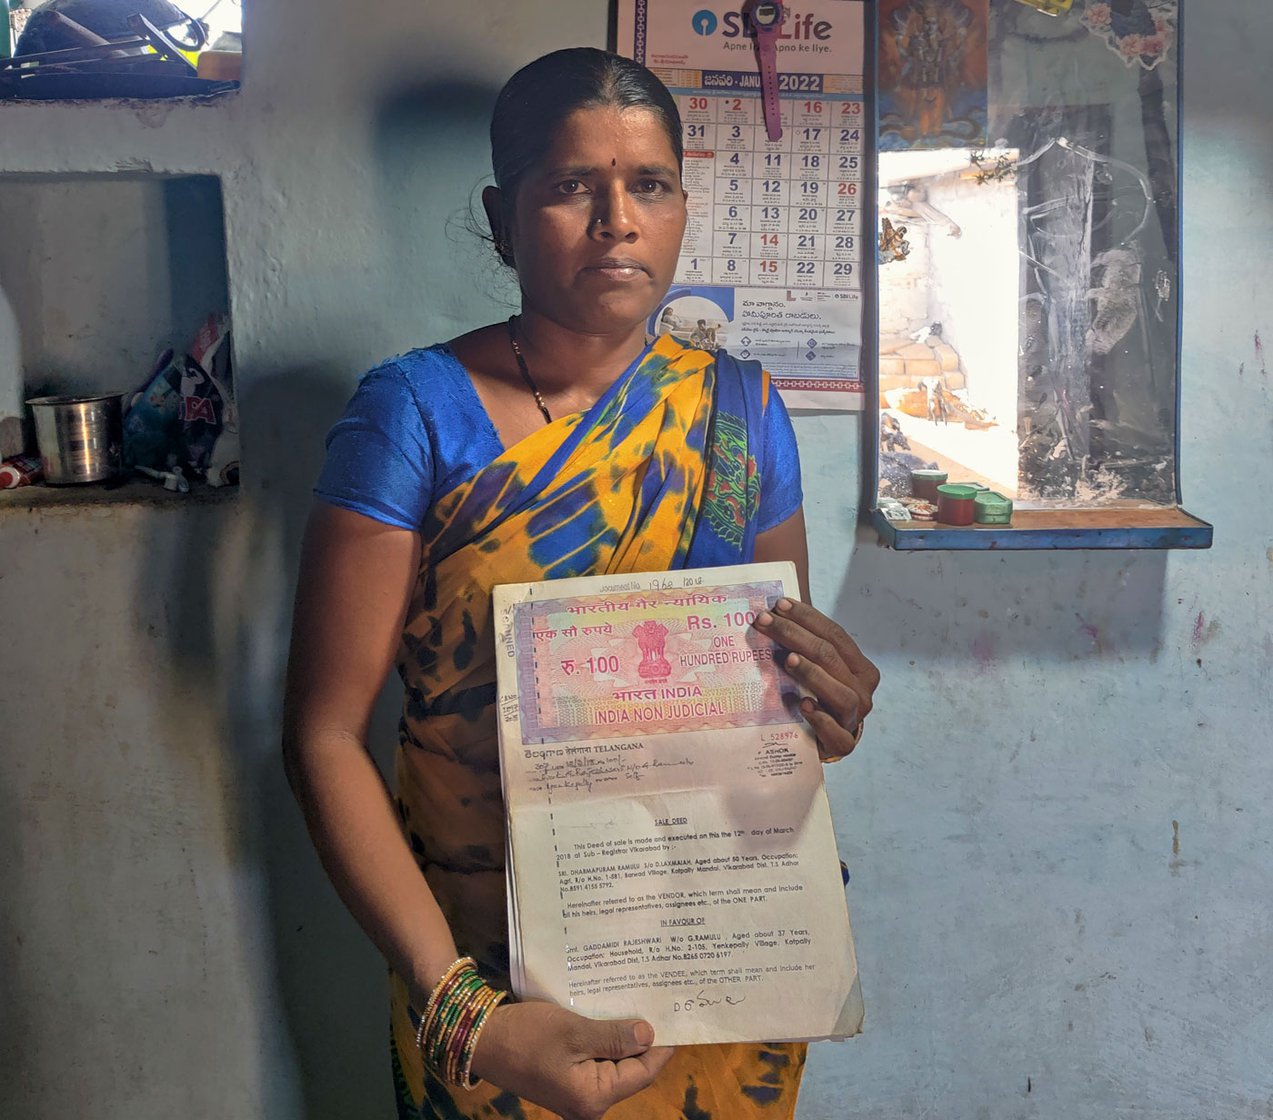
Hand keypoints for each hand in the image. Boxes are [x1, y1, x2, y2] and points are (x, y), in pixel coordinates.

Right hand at [468, 1001, 672, 1119]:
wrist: (480, 1039)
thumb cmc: (526, 1036)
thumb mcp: (574, 1031)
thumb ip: (614, 1036)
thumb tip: (651, 1035)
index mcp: (593, 1097)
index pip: (643, 1071)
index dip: (662, 1043)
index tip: (677, 1015)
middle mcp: (588, 1101)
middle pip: (630, 1068)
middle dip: (643, 1036)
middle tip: (658, 1000)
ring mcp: (576, 1091)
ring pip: (613, 1061)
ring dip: (623, 1034)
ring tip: (638, 1001)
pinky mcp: (566, 1077)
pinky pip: (595, 1057)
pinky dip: (604, 1036)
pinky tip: (611, 1011)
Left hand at [754, 598, 879, 762]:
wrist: (826, 739)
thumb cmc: (820, 698)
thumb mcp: (817, 669)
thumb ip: (805, 647)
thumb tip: (773, 614)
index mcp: (860, 667)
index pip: (835, 635)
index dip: (807, 617)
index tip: (779, 605)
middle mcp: (862, 690)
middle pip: (831, 657)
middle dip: (795, 635)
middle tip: (766, 621)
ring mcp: (855, 718)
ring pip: (840, 693)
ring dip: (812, 673)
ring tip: (787, 659)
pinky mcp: (843, 743)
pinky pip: (836, 732)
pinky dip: (820, 718)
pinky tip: (802, 705)